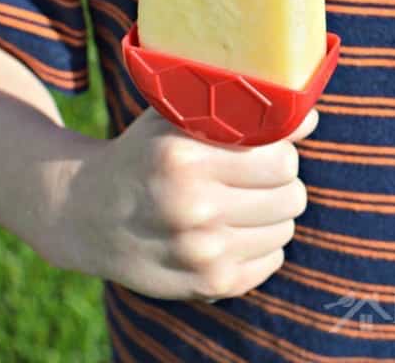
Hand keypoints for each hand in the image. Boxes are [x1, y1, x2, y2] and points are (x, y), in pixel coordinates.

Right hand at [54, 106, 317, 302]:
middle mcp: (193, 209)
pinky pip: (271, 261)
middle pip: (291, 195)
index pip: (281, 158)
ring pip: (285, 228)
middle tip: (256, 173)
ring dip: (271, 211)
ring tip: (239, 200)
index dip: (282, 149)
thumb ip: (236, 109)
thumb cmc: (140, 155)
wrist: (86, 214)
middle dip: (281, 180)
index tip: (266, 145)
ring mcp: (200, 253)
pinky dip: (261, 243)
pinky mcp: (207, 285)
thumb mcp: (172, 118)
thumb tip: (308, 116)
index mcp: (184, 160)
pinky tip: (231, 228)